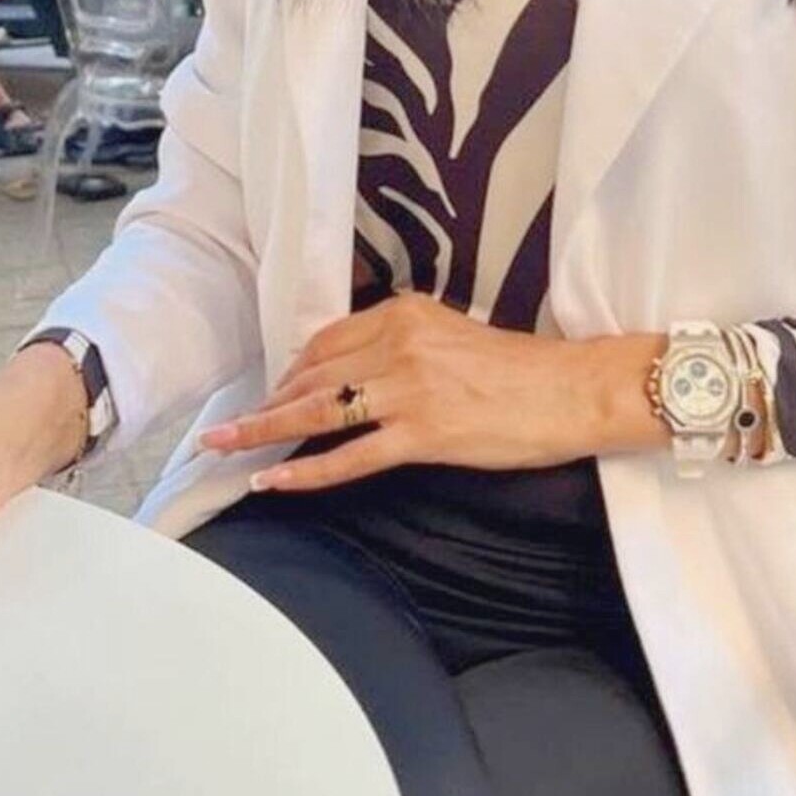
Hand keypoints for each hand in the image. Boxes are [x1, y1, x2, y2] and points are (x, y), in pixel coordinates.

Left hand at [196, 291, 655, 492]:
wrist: (573, 390)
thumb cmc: (522, 369)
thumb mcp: (452, 336)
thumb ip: (403, 347)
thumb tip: (355, 378)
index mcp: (406, 313)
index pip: (327, 342)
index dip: (291, 372)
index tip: (271, 393)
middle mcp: (400, 344)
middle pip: (313, 375)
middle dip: (265, 403)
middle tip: (226, 429)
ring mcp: (409, 390)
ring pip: (319, 413)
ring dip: (263, 431)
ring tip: (223, 448)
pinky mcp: (424, 434)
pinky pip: (350, 457)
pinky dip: (305, 472)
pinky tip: (272, 481)